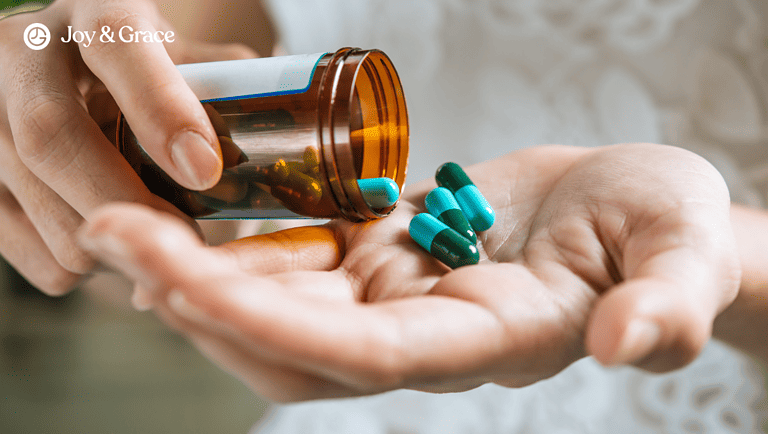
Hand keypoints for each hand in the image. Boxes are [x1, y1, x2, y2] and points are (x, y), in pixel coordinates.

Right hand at [0, 0, 256, 293]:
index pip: (115, 45)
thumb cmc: (161, 77)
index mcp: (98, 11)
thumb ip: (234, 107)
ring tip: (150, 237)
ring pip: (31, 197)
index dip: (159, 110)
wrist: (87, 74)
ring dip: (104, 239)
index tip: (204, 171)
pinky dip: (72, 264)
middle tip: (183, 239)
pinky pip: (18, 243)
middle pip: (51, 134)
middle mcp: (26, 49)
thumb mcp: (200, 68)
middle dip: (123, 201)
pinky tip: (106, 243)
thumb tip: (263, 174)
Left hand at [79, 144, 740, 400]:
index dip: (276, 327)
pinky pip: (301, 261)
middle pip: (296, 340)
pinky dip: (242, 242)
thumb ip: (668, 306)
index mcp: (488, 341)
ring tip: (120, 220)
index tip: (182, 284)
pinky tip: (189, 208)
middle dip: (199, 296)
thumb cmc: (670, 230)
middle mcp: (426, 332)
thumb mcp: (685, 257)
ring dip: (200, 270)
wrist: (639, 209)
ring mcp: (400, 294)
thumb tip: (633, 345)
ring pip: (282, 306)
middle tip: (111, 232)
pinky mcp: (388, 253)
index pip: (368, 355)